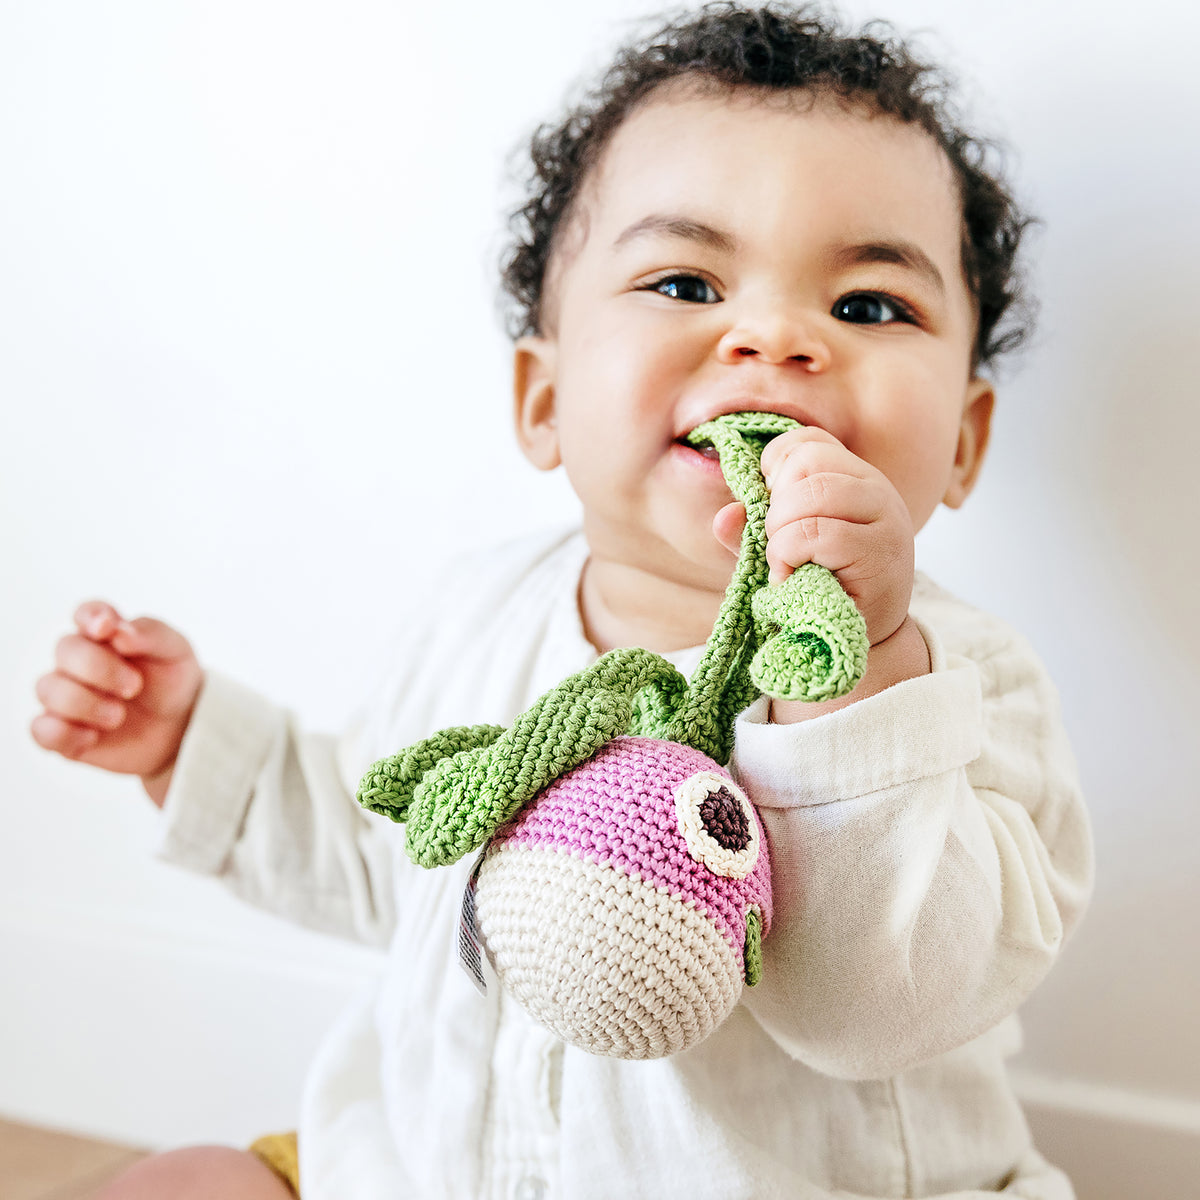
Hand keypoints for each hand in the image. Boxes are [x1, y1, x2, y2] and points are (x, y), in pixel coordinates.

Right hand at [31, 601, 202, 805]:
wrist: (179, 728)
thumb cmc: (171, 682)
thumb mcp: (175, 652)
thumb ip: (151, 633)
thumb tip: (117, 631)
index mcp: (107, 634)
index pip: (87, 613)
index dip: (91, 617)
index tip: (106, 628)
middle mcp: (79, 661)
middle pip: (66, 649)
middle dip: (100, 668)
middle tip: (134, 687)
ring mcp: (67, 695)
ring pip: (49, 688)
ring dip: (85, 703)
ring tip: (118, 716)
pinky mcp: (62, 731)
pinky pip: (41, 730)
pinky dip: (65, 733)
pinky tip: (93, 736)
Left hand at [713, 426, 914, 647]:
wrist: (849, 640)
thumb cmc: (813, 588)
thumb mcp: (777, 550)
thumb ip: (749, 528)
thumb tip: (724, 517)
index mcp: (853, 477)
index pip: (807, 441)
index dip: (775, 468)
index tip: (770, 507)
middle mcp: (877, 490)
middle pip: (807, 463)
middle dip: (775, 506)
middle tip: (778, 544)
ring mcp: (885, 520)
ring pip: (813, 494)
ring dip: (781, 533)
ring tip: (785, 563)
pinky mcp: (881, 554)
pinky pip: (816, 533)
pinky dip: (788, 555)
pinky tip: (791, 579)